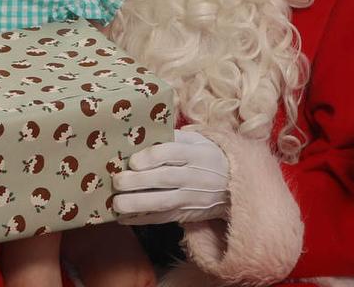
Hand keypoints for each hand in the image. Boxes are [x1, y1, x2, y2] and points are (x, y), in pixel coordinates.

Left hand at [111, 129, 229, 224]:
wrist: (236, 185)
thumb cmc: (208, 157)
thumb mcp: (198, 140)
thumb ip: (174, 137)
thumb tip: (144, 134)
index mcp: (197, 153)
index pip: (172, 153)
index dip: (151, 157)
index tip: (133, 162)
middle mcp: (195, 176)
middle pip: (165, 178)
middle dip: (138, 181)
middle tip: (117, 181)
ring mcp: (191, 197)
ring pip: (163, 202)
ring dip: (137, 203)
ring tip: (117, 203)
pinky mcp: (187, 214)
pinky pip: (163, 218)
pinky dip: (143, 219)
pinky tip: (124, 217)